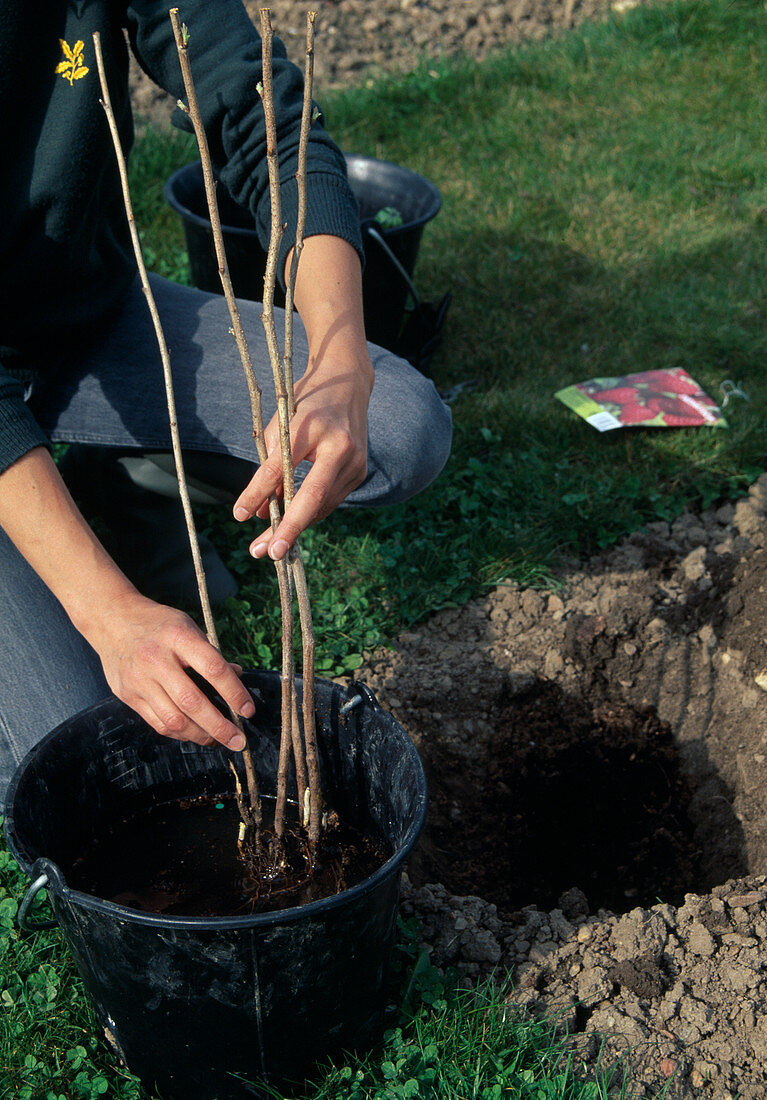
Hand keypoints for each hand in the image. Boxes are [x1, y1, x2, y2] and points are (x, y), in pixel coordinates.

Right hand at [94, 592, 255, 748]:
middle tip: (238, 741)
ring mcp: (139, 679)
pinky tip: (193, 733)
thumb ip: (211, 654)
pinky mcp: (128, 695)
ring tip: (217, 740)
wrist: (113, 621)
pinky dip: (180, 733)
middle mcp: (156, 659)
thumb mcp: (188, 627)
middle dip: (219, 727)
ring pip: (174, 719)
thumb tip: (238, 677)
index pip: (213, 669)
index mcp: (178, 637)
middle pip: (192, 702)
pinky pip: (158, 723)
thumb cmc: (159, 625)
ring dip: (200, 735)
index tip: (248, 710)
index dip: (234, 693)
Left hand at [233, 354, 372, 558]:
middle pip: (312, 496)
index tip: (238, 515)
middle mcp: (340, 446)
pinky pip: (329, 501)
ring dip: (295, 528)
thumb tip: (260, 512)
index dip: (257, 492)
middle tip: (269, 553)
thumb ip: (269, 466)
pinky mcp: (360, 473)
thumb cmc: (305, 404)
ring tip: (268, 548)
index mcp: (313, 426)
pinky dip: (308, 515)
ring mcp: (356, 462)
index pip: (280, 467)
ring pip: (321, 506)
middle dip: (289, 528)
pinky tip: (289, 527)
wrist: (347, 386)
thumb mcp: (280, 425)